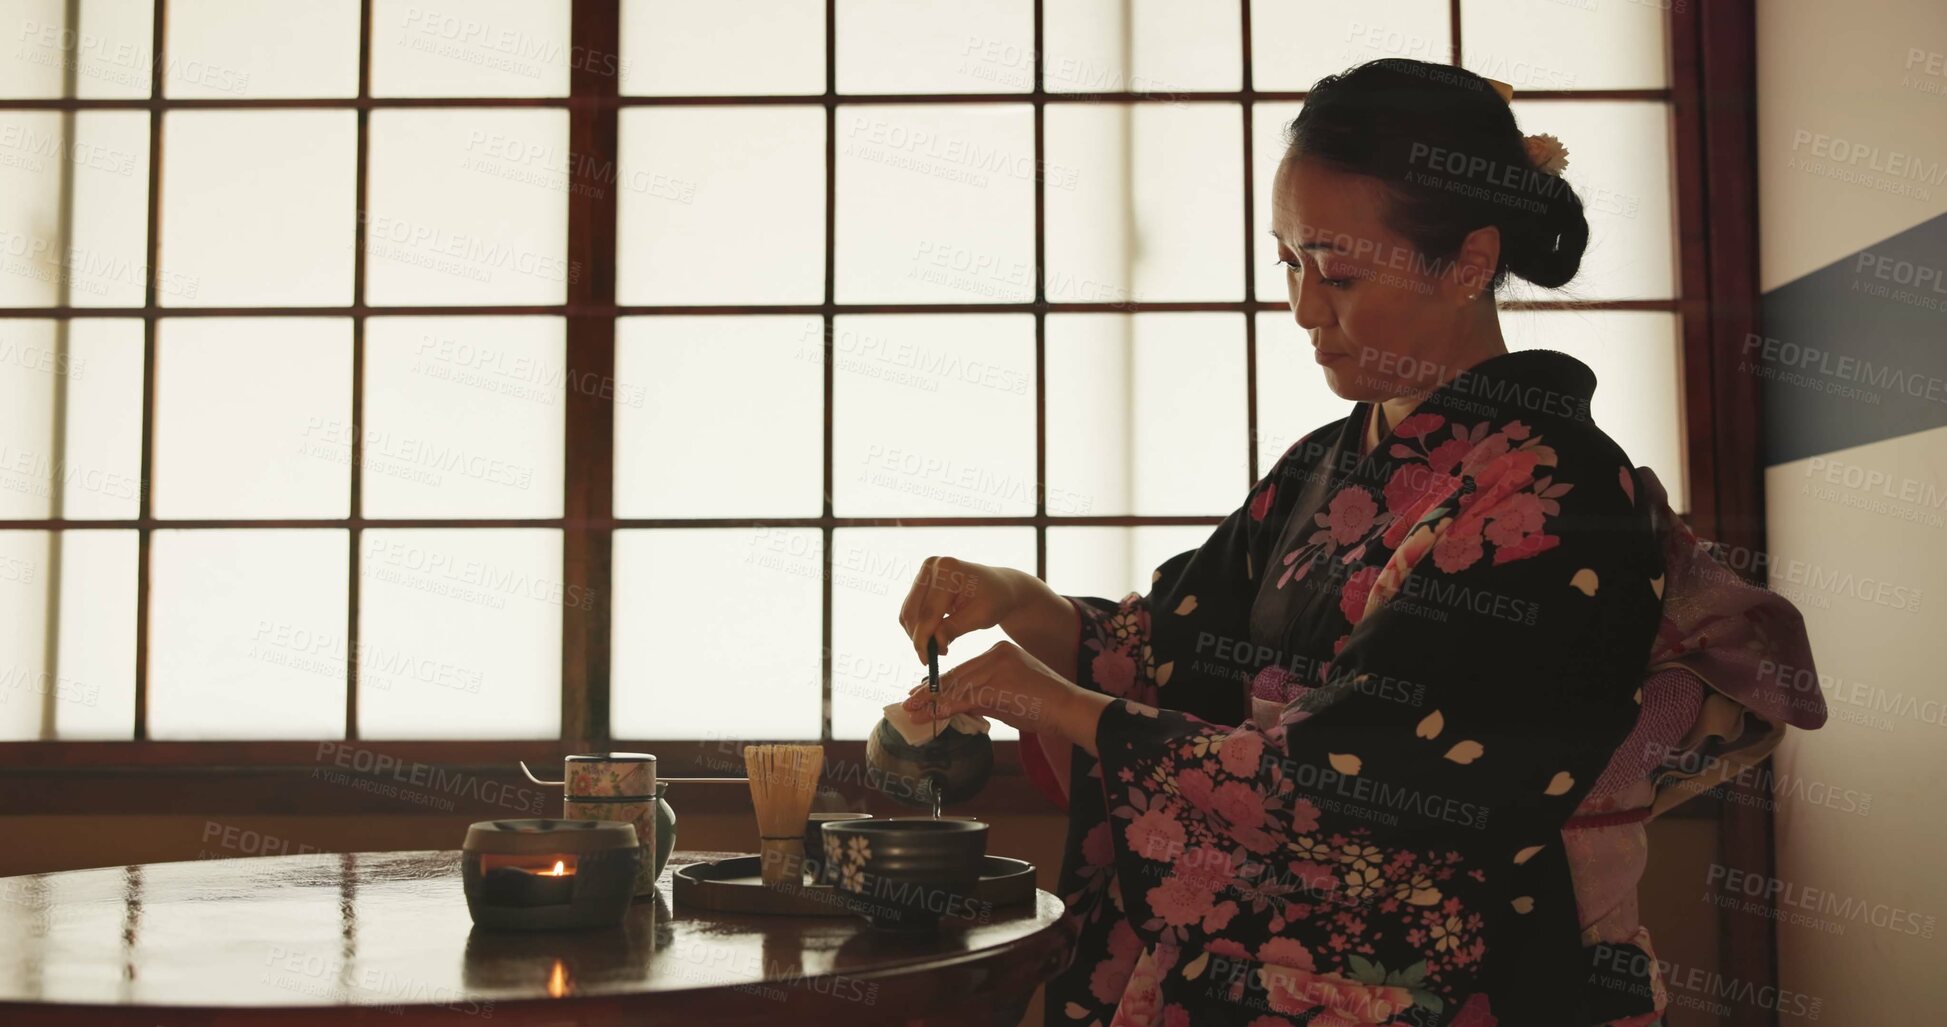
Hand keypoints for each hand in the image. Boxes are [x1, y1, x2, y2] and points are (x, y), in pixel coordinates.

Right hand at [897, 556, 1034, 664]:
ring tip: (938, 646)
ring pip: (908, 612)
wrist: (1000, 587)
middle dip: (919, 638)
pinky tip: (935, 636)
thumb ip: (955, 628)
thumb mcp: (981, 616)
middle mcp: (932, 565)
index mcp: (948, 569)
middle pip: (913, 611)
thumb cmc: (995, 600)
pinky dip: (919, 626)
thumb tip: (934, 644)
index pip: (929, 611)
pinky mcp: (921, 581)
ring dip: (918, 634)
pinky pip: (911, 610)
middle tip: (932, 657)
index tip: (926, 661)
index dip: (924, 639)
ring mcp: (924, 571)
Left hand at [901, 641, 1112, 754]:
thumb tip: (956, 706)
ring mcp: (996, 667)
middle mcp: (996, 653)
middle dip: (930, 691)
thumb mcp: (1009, 695)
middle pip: (956, 675)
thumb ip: (983, 696)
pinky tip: (931, 716)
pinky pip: (964, 699)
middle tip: (909, 702)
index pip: (963, 668)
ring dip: (932, 702)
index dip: (940, 682)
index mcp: (1000, 651)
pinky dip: (945, 709)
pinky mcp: (997, 684)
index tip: (921, 691)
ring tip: (912, 712)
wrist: (1069, 708)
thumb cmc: (1044, 706)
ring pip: (956, 687)